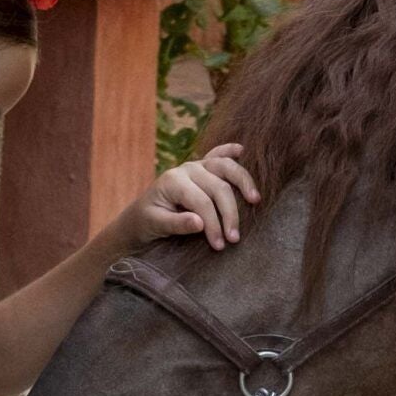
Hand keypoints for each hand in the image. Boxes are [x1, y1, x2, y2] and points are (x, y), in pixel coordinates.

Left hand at [124, 143, 259, 251]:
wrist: (141, 214)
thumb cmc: (148, 221)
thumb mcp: (155, 225)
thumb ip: (176, 224)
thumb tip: (200, 224)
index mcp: (173, 181)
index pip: (201, 202)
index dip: (213, 224)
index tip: (219, 245)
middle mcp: (187, 169)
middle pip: (219, 188)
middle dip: (229, 214)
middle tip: (234, 239)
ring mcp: (197, 165)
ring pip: (226, 168)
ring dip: (243, 183)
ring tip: (255, 200)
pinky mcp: (203, 167)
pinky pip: (219, 154)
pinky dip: (230, 151)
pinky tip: (241, 150)